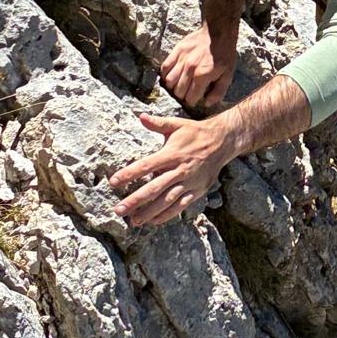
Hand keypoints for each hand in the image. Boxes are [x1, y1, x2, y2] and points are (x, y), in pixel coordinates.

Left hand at [109, 111, 233, 227]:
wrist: (223, 142)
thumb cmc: (196, 132)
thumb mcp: (177, 125)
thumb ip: (158, 123)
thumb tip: (140, 116)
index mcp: (172, 154)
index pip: (146, 165)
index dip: (129, 174)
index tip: (113, 182)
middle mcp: (179, 170)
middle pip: (154, 188)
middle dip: (135, 200)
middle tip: (118, 210)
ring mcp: (188, 182)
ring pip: (166, 201)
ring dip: (149, 212)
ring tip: (133, 221)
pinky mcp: (196, 191)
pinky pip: (180, 206)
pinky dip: (167, 215)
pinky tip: (154, 221)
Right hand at [160, 24, 237, 108]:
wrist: (218, 33)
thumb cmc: (224, 55)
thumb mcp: (228, 75)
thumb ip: (218, 92)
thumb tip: (207, 103)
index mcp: (202, 76)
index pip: (190, 98)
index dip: (192, 101)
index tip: (194, 99)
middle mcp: (189, 69)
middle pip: (178, 91)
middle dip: (182, 96)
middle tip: (187, 93)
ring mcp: (181, 59)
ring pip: (169, 82)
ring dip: (173, 87)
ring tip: (179, 86)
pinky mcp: (176, 51)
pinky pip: (164, 68)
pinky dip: (165, 75)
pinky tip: (171, 77)